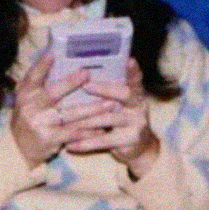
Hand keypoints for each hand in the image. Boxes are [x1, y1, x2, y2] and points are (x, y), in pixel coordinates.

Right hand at [10, 47, 108, 168]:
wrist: (18, 149)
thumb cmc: (28, 118)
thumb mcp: (25, 98)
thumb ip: (35, 80)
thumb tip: (51, 55)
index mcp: (26, 93)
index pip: (34, 75)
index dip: (42, 64)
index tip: (54, 52)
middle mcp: (32, 106)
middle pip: (54, 93)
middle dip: (71, 83)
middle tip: (88, 74)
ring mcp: (41, 123)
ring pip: (70, 114)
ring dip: (92, 109)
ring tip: (110, 104)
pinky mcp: (50, 138)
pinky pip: (73, 133)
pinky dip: (89, 131)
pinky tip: (103, 128)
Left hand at [64, 59, 159, 178]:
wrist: (141, 149)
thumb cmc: (123, 119)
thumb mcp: (122, 104)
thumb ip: (110, 92)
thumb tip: (82, 75)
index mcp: (137, 95)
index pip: (135, 80)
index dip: (133, 71)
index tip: (129, 60)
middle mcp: (139, 107)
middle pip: (123, 94)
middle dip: (104, 89)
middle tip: (85, 85)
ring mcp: (136, 125)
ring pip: (108, 119)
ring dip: (86, 119)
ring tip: (67, 118)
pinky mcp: (129, 141)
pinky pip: (103, 141)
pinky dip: (85, 143)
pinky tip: (70, 145)